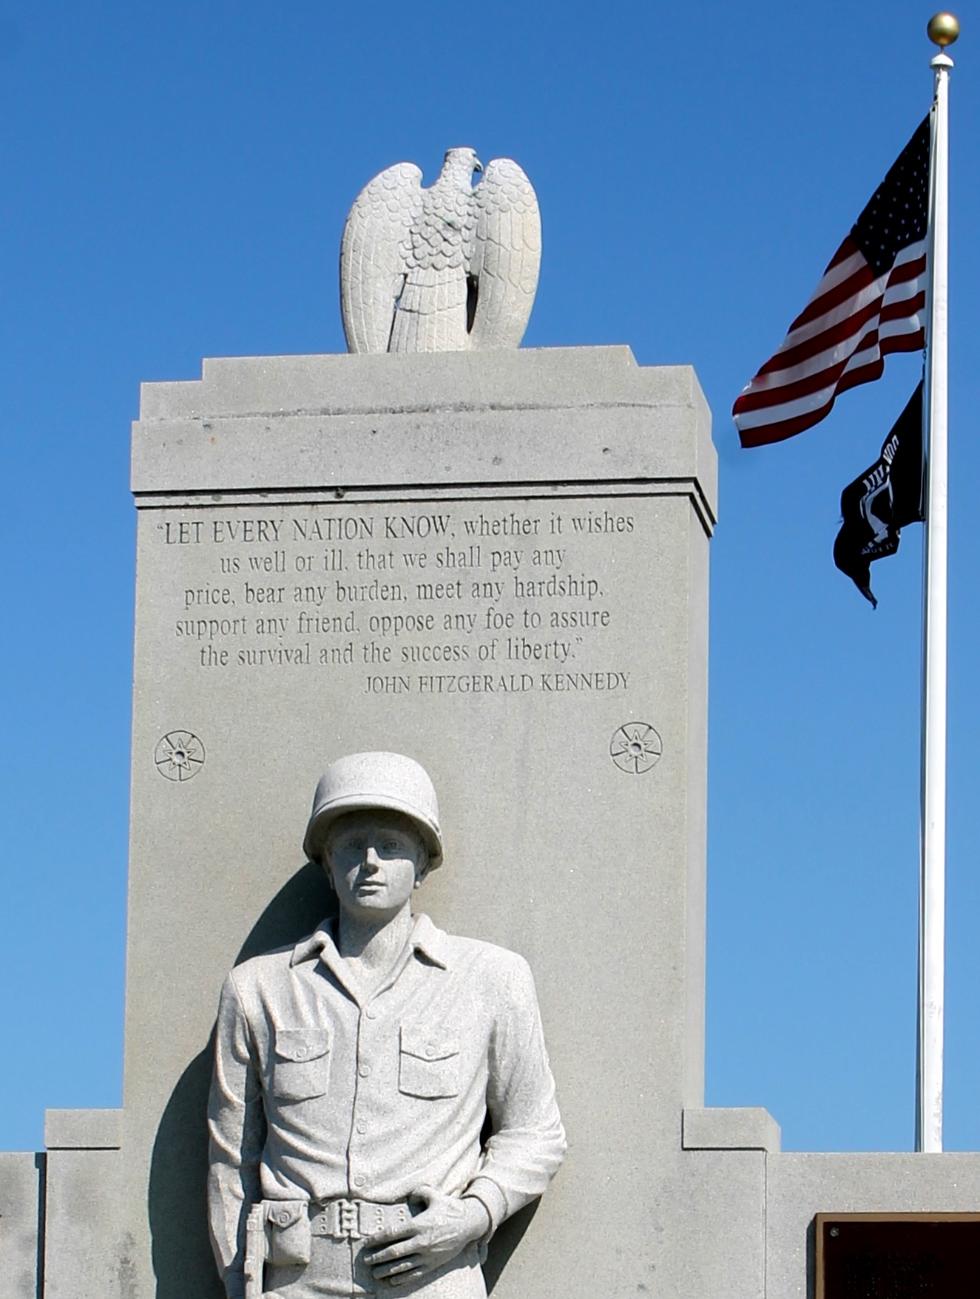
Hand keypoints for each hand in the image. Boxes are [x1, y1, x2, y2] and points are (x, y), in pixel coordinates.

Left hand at [364, 1186, 489, 1286]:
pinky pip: (414, 1274)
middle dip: (378, 1257)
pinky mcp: (433, 1264)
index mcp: (419, 1225)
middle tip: (366, 1261)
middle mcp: (421, 1242)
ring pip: (402, 1266)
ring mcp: (427, 1255)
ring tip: (375, 1273)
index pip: (393, 1234)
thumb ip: (420, 1191)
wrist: (469, 1224)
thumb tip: (409, 1193)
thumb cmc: (450, 1208)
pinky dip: (401, 1278)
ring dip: (386, 1271)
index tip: (367, 1243)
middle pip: (394, 1252)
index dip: (378, 1239)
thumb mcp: (435, 1195)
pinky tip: (392, 1280)